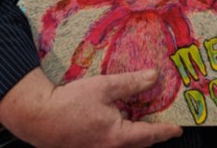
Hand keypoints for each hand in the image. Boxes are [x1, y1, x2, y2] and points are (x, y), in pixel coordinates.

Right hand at [0, 67, 182, 147]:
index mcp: (118, 136)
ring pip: (124, 147)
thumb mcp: (104, 87)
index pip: (150, 135)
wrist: (37, 118)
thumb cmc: (69, 103)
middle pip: (139, 145)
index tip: (178, 130)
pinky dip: (118, 138)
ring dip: (135, 138)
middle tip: (163, 127)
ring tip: (142, 126)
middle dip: (152, 137)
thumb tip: (154, 76)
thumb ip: (131, 83)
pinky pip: (109, 147)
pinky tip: (116, 127)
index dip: (166, 131)